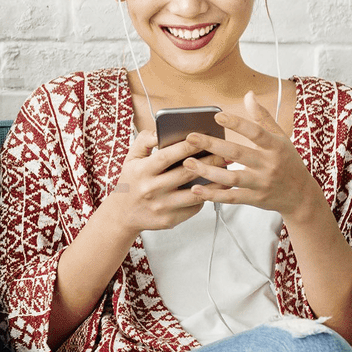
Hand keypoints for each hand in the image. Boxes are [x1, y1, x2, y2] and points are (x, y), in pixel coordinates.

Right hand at [104, 129, 218, 235]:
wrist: (123, 214)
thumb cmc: (132, 182)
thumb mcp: (131, 158)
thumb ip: (144, 141)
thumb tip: (159, 131)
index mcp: (142, 171)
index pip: (167, 156)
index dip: (186, 147)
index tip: (203, 138)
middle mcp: (151, 189)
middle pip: (186, 174)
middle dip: (208, 163)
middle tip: (225, 154)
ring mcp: (161, 206)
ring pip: (195, 194)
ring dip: (215, 184)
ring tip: (228, 174)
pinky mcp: (169, 220)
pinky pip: (193, 208)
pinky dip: (206, 198)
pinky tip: (216, 190)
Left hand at [184, 91, 325, 219]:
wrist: (302, 196)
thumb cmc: (288, 162)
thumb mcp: (281, 138)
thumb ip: (263, 117)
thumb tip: (248, 94)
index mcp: (276, 147)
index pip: (256, 133)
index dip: (237, 124)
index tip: (217, 116)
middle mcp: (269, 165)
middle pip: (238, 153)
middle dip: (213, 145)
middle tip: (191, 137)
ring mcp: (262, 183)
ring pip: (232, 178)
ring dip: (208, 171)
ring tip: (188, 163)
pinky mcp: (255, 199)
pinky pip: (232, 197)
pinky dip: (213, 195)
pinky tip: (196, 188)